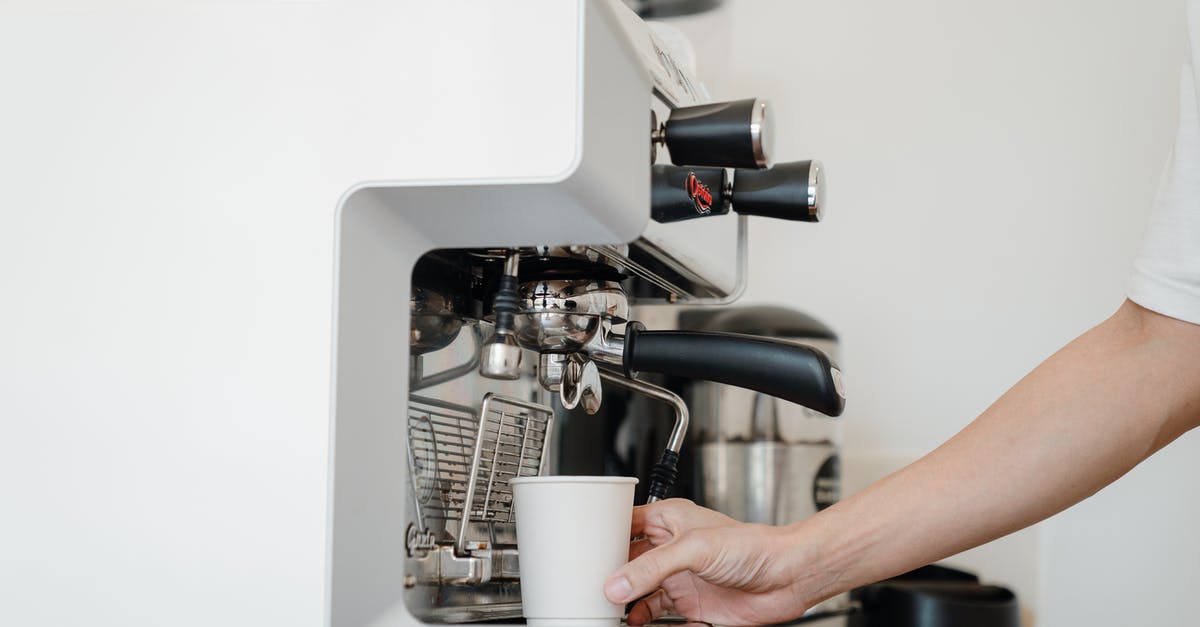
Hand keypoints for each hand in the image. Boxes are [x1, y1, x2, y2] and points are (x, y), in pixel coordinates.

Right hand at [603, 499, 825, 626]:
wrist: (788, 577)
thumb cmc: (754, 546)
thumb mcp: (694, 548)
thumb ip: (652, 567)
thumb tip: (617, 584)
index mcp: (669, 520)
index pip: (625, 524)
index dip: (603, 536)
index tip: (583, 552)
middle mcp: (672, 549)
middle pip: (627, 562)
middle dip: (609, 574)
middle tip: (590, 587)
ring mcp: (680, 578)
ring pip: (639, 591)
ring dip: (624, 602)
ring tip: (607, 610)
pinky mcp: (691, 605)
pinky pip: (657, 616)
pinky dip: (643, 622)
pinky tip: (634, 624)